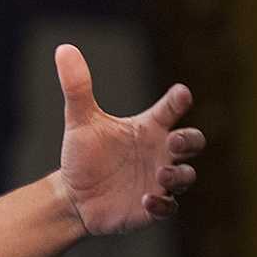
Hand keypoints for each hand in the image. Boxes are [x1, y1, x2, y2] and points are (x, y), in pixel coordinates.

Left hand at [56, 44, 204, 235]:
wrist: (74, 194)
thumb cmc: (84, 154)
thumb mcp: (80, 121)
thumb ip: (77, 87)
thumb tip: (64, 48)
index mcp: (147, 127)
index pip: (170, 109)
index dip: (178, 100)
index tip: (181, 94)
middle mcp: (159, 152)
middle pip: (192, 142)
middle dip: (190, 140)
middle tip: (174, 140)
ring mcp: (159, 180)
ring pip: (186, 176)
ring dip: (178, 174)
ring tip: (160, 173)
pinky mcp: (152, 207)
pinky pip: (169, 206)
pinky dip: (162, 204)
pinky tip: (148, 200)